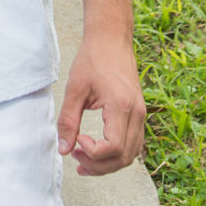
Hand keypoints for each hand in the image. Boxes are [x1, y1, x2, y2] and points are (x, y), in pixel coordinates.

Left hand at [56, 34, 145, 176]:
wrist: (111, 40)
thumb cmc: (93, 60)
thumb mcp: (75, 89)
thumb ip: (68, 120)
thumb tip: (64, 149)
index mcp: (122, 107)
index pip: (114, 147)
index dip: (93, 153)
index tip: (76, 141)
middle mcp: (137, 114)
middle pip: (124, 157)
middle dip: (99, 165)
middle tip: (75, 158)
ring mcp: (141, 115)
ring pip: (131, 154)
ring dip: (108, 163)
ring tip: (83, 158)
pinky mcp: (139, 114)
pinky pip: (133, 144)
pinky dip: (117, 154)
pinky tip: (97, 151)